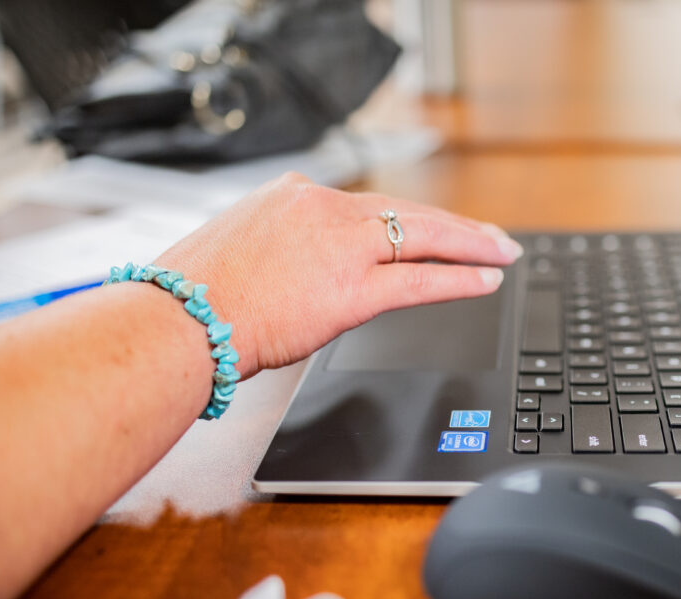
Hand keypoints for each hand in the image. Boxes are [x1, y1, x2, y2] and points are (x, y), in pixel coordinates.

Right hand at [157, 173, 522, 376]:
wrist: (177, 320)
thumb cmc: (194, 296)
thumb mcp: (241, 247)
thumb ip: (283, 248)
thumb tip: (303, 269)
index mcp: (294, 196)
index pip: (369, 205)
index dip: (409, 218)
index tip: (433, 226)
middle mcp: (323, 209)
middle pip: (407, 212)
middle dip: (456, 226)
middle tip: (492, 236)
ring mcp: (340, 245)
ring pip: (422, 237)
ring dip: (470, 246)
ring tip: (503, 253)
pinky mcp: (351, 288)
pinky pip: (419, 278)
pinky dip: (459, 279)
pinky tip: (485, 280)